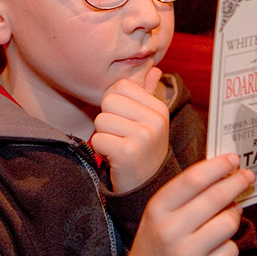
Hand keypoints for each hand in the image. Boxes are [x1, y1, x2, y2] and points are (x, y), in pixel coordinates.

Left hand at [91, 67, 168, 192]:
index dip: (114, 102)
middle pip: (108, 100)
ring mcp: (143, 136)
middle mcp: (155, 120)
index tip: (124, 120)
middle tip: (120, 136)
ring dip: (103, 136)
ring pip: (101, 120)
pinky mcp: (128, 152)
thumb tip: (153, 68)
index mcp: (158, 107)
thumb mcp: (149, 120)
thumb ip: (147, 93)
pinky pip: (98, 139)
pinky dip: (101, 150)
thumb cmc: (143, 150)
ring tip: (119, 147)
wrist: (147, 187)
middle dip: (107, 119)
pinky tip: (115, 158)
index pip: (120, 85)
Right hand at [112, 154, 253, 255]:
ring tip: (230, 213)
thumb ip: (185, 193)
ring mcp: (186, 255)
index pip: (193, 180)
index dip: (217, 167)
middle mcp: (170, 231)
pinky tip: (220, 242)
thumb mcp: (159, 212)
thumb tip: (222, 173)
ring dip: (234, 214)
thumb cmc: (157, 241)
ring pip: (227, 223)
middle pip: (215, 198)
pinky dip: (230, 243)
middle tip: (247, 176)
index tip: (233, 159)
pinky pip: (230, 250)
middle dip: (236, 183)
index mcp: (157, 209)